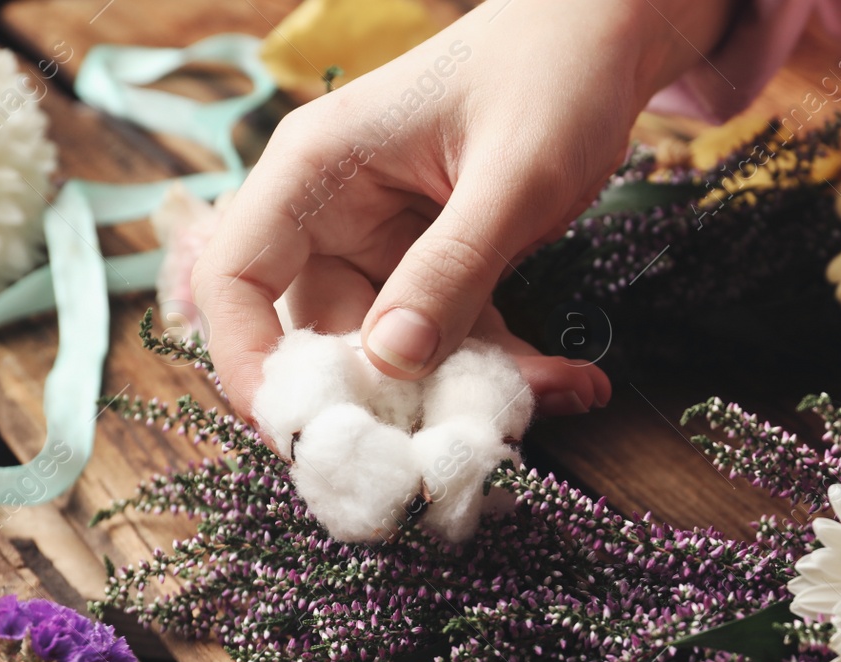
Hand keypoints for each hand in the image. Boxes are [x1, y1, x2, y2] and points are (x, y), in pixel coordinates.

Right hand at [193, 0, 730, 420]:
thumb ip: (452, 268)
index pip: (237, 279)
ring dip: (474, 393)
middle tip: (479, 440)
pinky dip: (511, 369)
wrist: (603, 42)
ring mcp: (389, 248)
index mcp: (317, 172)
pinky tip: (580, 380)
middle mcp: (337, 216)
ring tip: (566, 391)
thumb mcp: (512, 178)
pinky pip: (456, 342)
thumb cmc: (549, 78)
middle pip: (327, 340)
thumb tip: (391, 363)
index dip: (250, 364)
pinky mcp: (441, 272)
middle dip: (400, 402)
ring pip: (401, 357)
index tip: (306, 433)